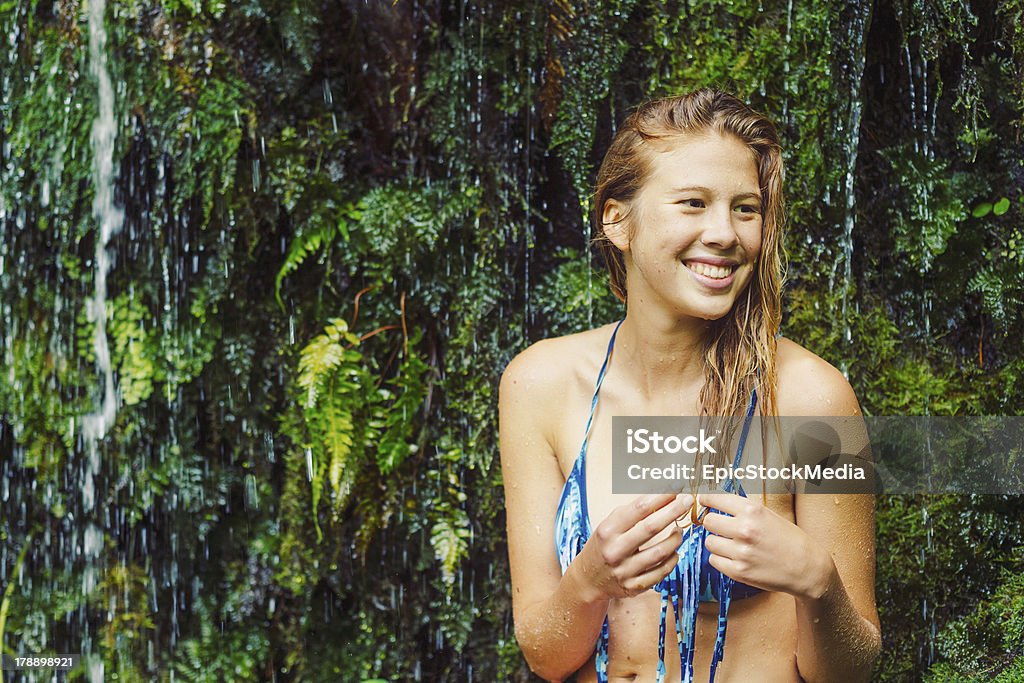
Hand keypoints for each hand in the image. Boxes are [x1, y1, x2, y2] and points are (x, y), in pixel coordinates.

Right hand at [576, 493, 693, 600]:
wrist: (588, 580)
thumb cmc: (603, 546)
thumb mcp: (608, 525)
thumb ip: (632, 513)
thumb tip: (660, 494)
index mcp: (607, 531)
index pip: (638, 509)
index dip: (660, 497)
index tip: (675, 488)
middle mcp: (615, 551)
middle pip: (651, 528)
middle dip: (673, 511)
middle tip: (688, 500)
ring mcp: (625, 571)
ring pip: (661, 552)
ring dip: (675, 538)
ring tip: (679, 530)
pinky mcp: (634, 587)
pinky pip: (661, 571)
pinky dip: (672, 559)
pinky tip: (673, 551)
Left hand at [699, 492, 836, 599]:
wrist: (807, 567)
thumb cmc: (789, 539)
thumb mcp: (768, 515)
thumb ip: (744, 509)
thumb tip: (717, 502)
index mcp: (752, 511)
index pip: (716, 499)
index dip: (706, 500)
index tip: (703, 501)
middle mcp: (745, 529)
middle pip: (708, 521)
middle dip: (712, 523)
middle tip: (720, 527)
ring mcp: (741, 552)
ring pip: (709, 542)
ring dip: (716, 542)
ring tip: (730, 544)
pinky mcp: (738, 571)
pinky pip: (714, 560)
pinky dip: (720, 559)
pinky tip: (733, 557)